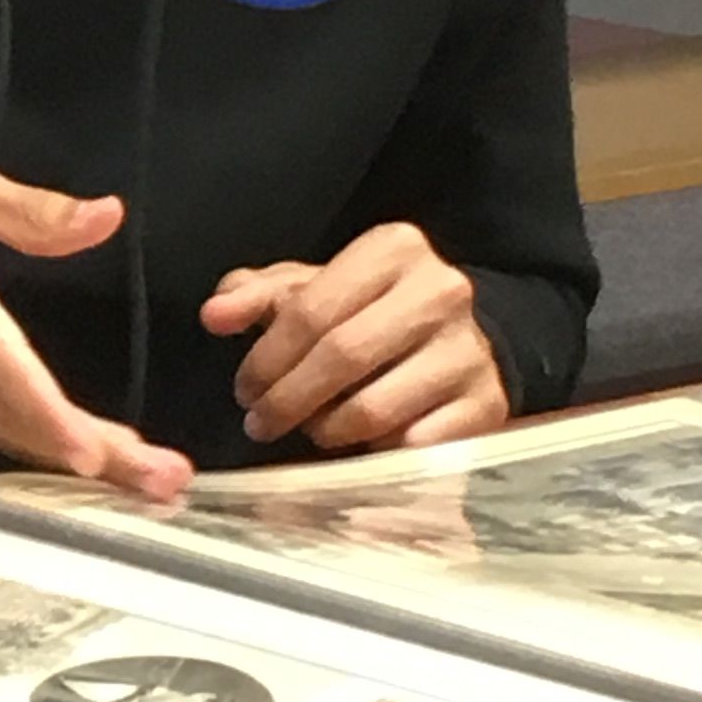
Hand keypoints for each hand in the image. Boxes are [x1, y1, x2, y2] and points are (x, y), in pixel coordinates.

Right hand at [0, 154, 191, 499]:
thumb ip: (27, 208)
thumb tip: (104, 217)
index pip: (1, 372)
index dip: (50, 419)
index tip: (98, 454)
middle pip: (13, 422)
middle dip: (91, 457)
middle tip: (162, 481)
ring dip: (67, 458)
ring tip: (137, 475)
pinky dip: (26, 444)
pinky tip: (72, 450)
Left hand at [202, 223, 506, 452]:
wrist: (466, 341)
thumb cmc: (372, 313)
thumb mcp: (314, 290)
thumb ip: (258, 295)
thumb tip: (214, 314)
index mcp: (395, 248)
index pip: (310, 309)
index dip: (266, 358)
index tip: (244, 390)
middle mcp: (442, 291)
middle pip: (341, 356)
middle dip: (287, 399)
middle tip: (260, 423)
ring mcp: (469, 350)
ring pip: (373, 408)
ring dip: (326, 430)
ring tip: (311, 429)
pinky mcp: (486, 405)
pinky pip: (413, 446)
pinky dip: (376, 454)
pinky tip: (361, 446)